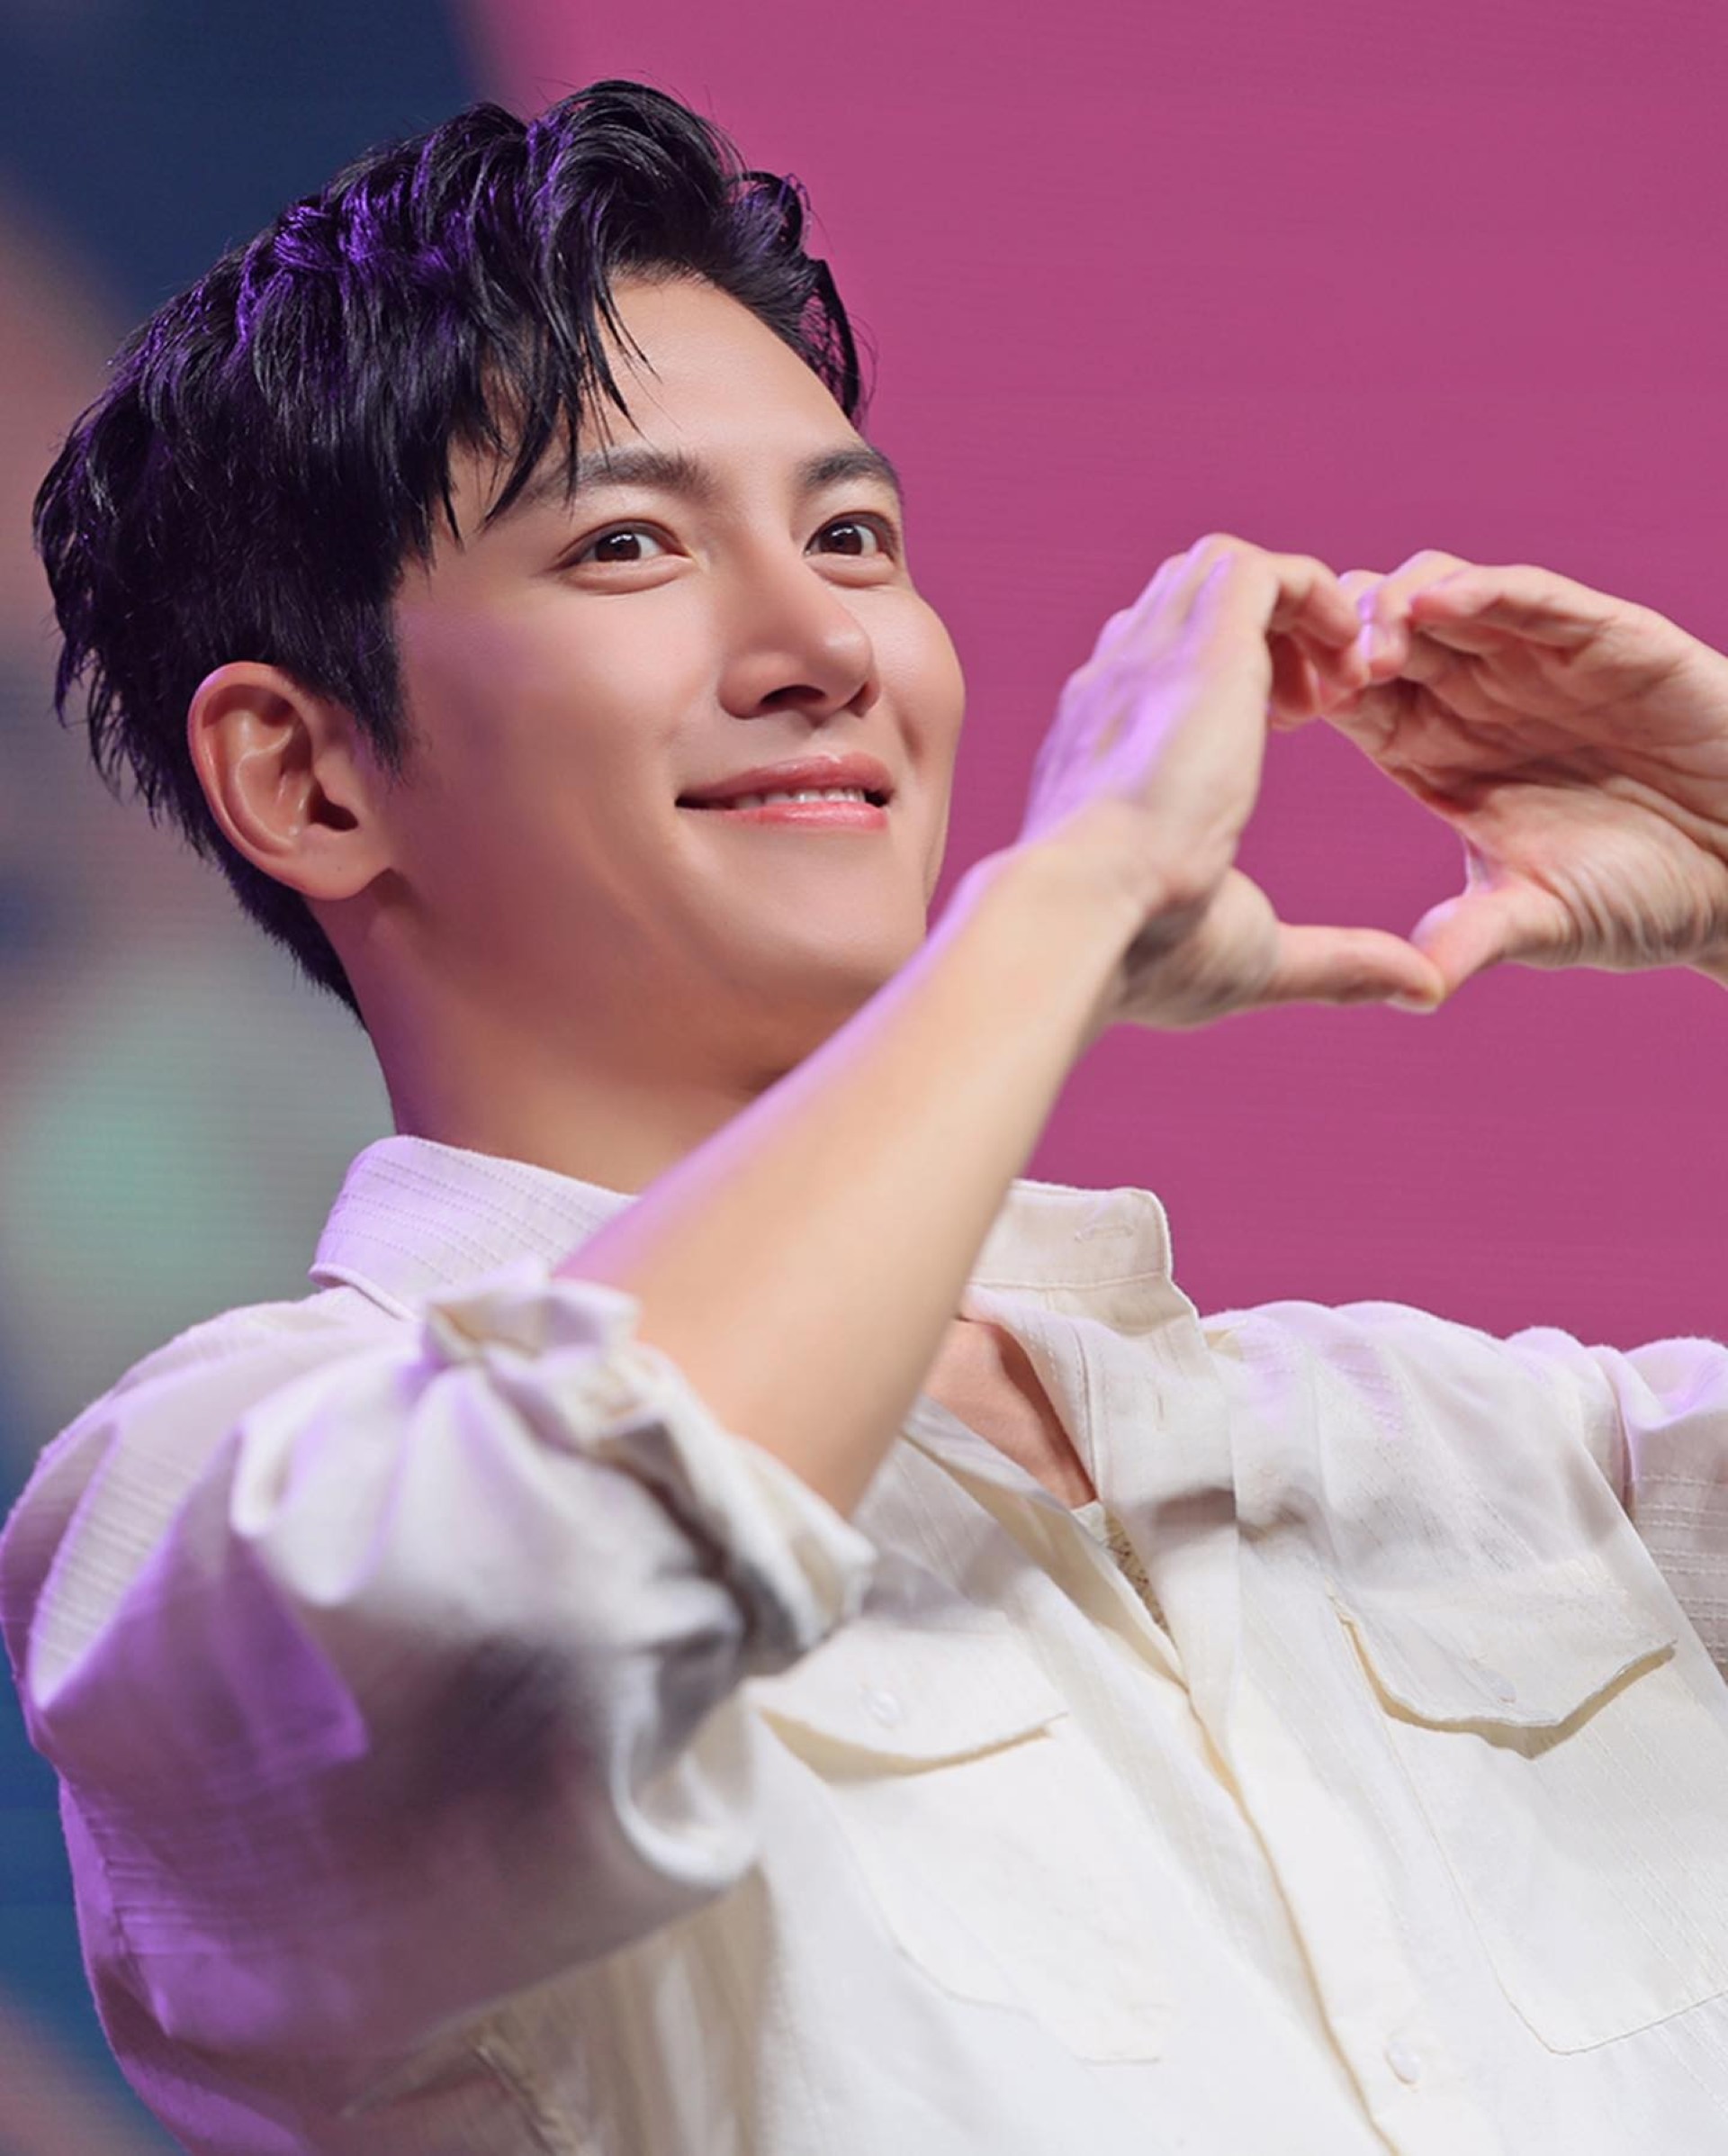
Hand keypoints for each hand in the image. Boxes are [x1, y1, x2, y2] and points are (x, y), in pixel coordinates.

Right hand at [1017, 534, 1447, 1029]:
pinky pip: (1264, 572)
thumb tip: (1424, 992)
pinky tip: (1346, 665)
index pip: (1157, 663)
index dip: (1234, 680)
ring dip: (1297, 611)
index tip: (1288, 733)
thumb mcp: (1252, 951)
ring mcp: (1150, 656)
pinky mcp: (1200, 644)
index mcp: (1100, 746)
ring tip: (1338, 684)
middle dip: (1267, 632)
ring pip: (1227, 572)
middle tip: (1321, 704)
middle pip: (1188, 599)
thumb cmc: (1140, 954)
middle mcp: (1116, 686)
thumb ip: (1337, 960)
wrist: (1082, 916)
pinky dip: (1318, 598)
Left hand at [1320, 552, 1727, 996]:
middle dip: (1337, 637)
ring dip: (1395, 605)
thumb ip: (1473, 940)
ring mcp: (1537, 659)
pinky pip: (1532, 596)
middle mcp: (1476, 695)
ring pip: (1443, 594)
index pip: (1352, 698)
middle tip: (1313, 672)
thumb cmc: (1647, 896)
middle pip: (1379, 631)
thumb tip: (1409, 989)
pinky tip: (1439, 600)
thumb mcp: (1544, 921)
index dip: (1311, 691)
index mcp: (1436, 752)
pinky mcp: (1605, 638)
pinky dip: (1483, 588)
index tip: (1279, 712)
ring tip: (1370, 645)